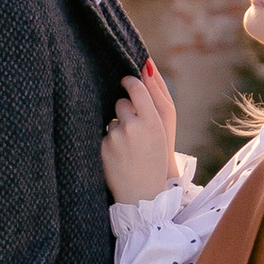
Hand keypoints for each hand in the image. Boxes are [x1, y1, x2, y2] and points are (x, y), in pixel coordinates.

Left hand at [101, 63, 179, 203]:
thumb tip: (143, 69)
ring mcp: (116, 137)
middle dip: (125, 110)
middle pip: (121, 102)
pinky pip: (105, 133)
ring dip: (117, 126)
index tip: (126, 80)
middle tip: (133, 127)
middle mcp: (133, 127)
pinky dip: (110, 140)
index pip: (136, 88)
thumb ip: (150, 105)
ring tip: (128, 146)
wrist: (141, 194)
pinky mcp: (103, 146)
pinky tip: (119, 154)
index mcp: (152, 122)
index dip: (130, 81)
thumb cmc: (154, 160)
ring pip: (112, 118)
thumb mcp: (160, 133)